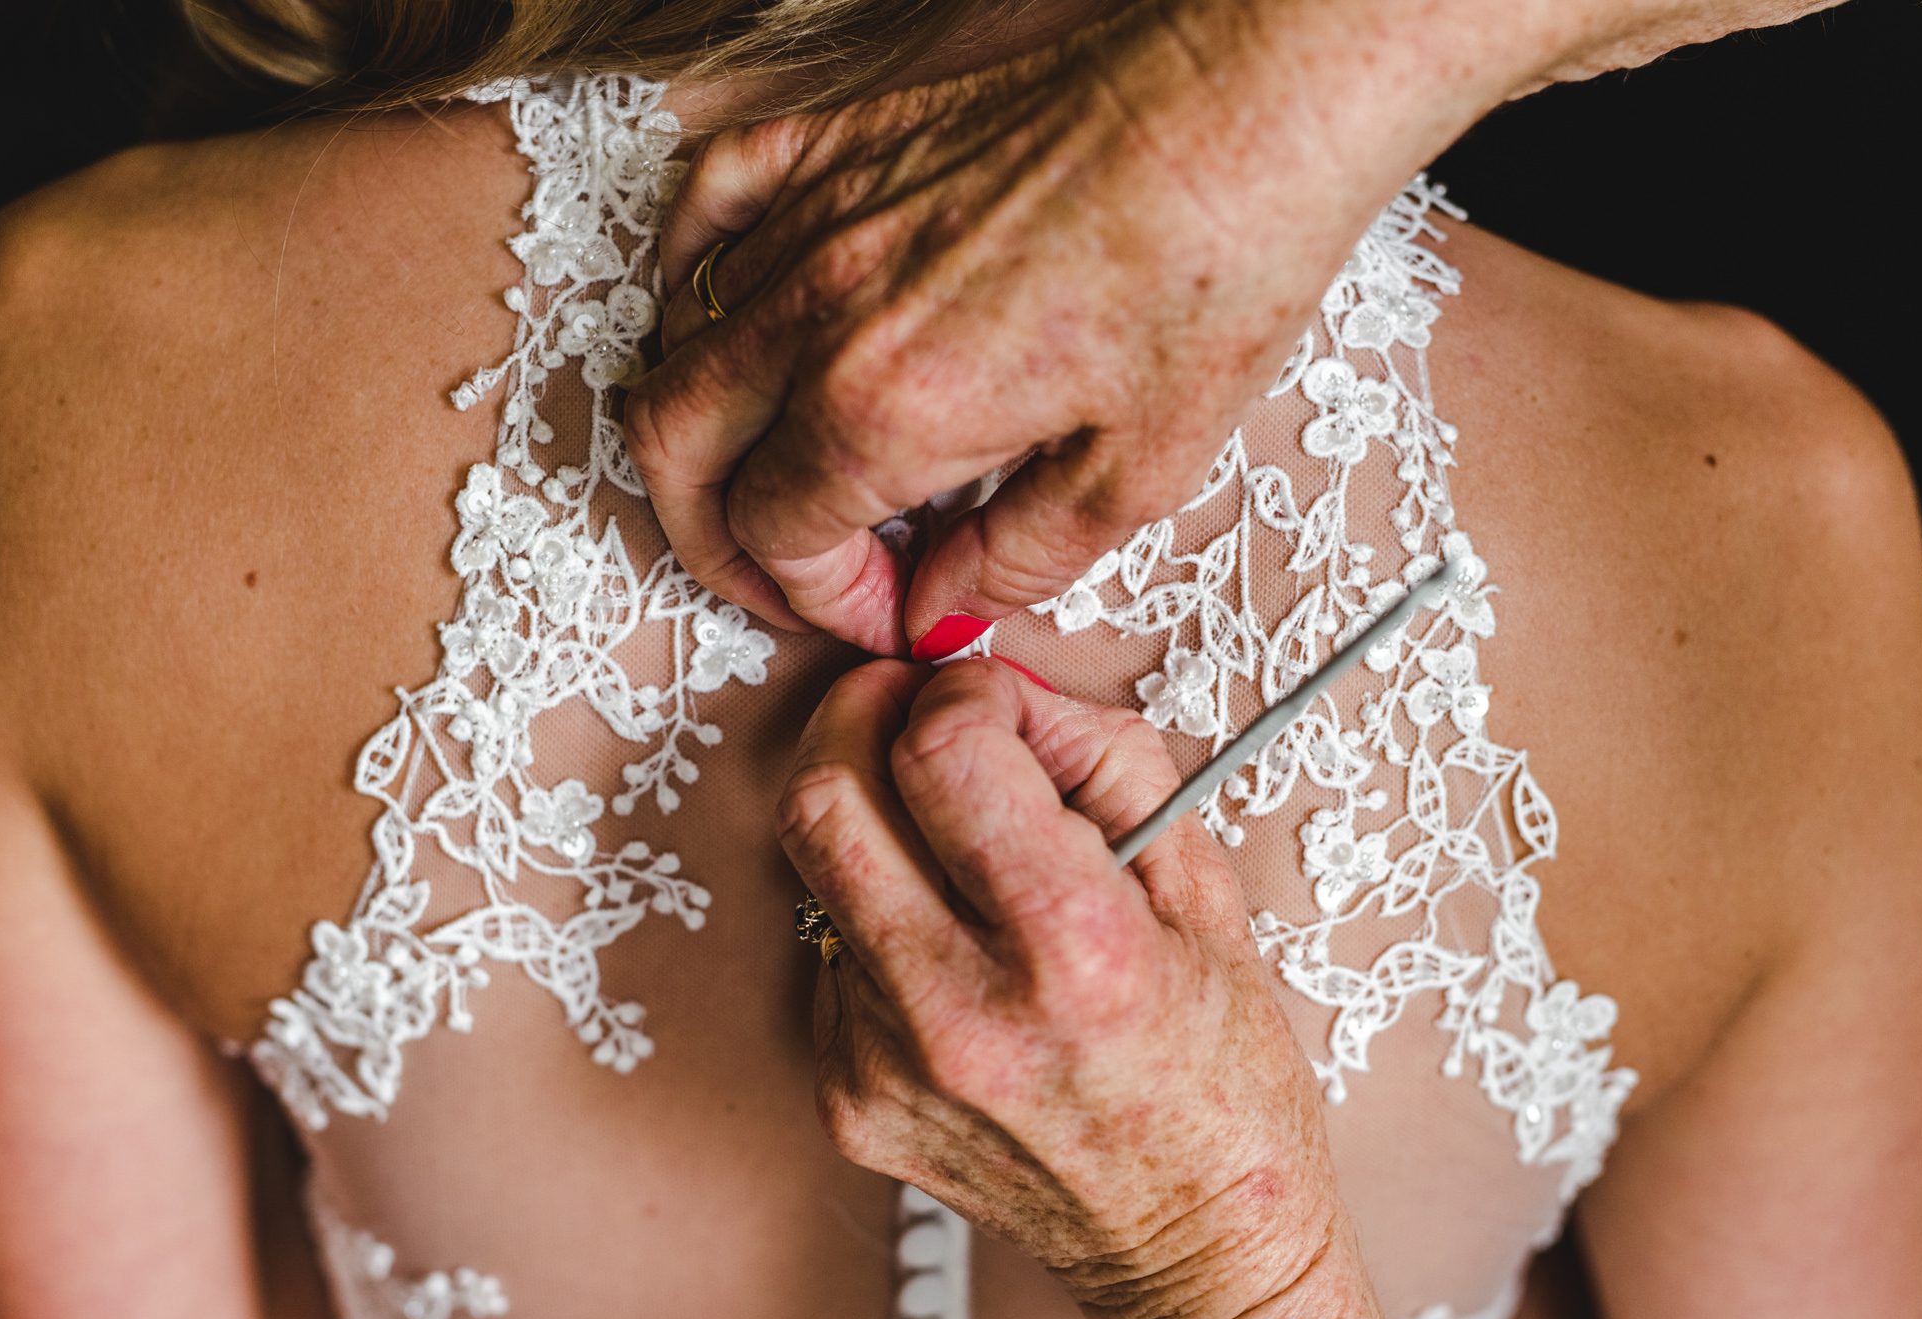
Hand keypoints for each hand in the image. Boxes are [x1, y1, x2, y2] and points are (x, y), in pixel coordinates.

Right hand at [628, 0, 1484, 657]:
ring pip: (679, 342)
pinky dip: (693, 276)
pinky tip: (735, 317)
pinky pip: (706, 203)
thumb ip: (1016, 562)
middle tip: (781, 576)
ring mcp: (816, 214)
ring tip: (772, 469)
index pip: (783, 538)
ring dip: (709, 430)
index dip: (828, 600)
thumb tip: (942, 612)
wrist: (1243, 104)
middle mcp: (822, 312)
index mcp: (889, 408)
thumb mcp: (1138, 469)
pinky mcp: (836, 138)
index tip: (889, 609)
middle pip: (678, 452)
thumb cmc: (1213, 265)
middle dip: (712, 541)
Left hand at [775, 658, 1392, 1318]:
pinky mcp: (847, 1099)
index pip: (939, 754)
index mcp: (1071, 950)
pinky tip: (953, 947)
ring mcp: (885, 1064)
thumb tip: (1005, 691)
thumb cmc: (1217, 1071)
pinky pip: (829, 952)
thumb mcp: (1203, 886)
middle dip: (858, 720)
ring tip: (959, 854)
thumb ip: (1101, 756)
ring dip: (874, 821)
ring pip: (814, 870)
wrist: (1192, 1244)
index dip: (958, 694)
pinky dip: (878, 914)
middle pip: (823, 803)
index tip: (984, 697)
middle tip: (906, 710)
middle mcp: (958, 1012)